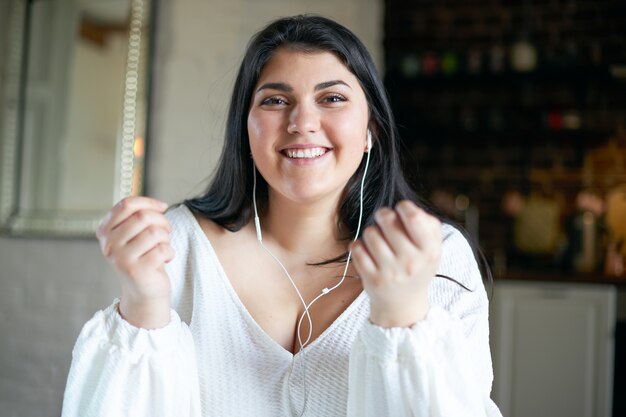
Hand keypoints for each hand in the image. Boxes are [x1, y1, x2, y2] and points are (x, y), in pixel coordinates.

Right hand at [96, 196, 173, 327]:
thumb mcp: (134, 235)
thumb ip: (138, 217)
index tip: (162, 207)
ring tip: (164, 245)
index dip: (149, 202)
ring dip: (166, 237)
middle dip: (162, 221)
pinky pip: (162, 249)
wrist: (143, 291)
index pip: (126, 205)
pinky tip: (166, 258)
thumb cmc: (142, 257)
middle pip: (143, 216)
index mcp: (105, 231)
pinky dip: (170, 252)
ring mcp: (120, 258)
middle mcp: (108, 244)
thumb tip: (158, 205)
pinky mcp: (135, 271)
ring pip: (154, 232)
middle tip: (166, 231)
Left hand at [350, 200, 441, 326]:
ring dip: (371, 233)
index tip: (401, 210)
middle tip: (384, 220)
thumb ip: (428, 224)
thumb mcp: (432, 249)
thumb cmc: (416, 267)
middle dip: (383, 215)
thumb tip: (408, 208)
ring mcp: (390, 272)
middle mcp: (411, 262)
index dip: (403, 207)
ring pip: (370, 233)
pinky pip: (357, 248)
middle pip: (388, 220)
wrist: (403, 304)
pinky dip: (358, 245)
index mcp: (429, 251)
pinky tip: (366, 251)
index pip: (414, 217)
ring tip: (378, 241)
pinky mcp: (372, 279)